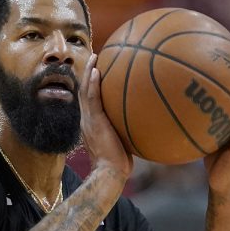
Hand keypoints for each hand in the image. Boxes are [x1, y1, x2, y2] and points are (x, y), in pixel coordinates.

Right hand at [78, 54, 132, 177]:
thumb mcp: (123, 142)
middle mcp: (86, 119)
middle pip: (83, 91)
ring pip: (85, 90)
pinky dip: (93, 83)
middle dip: (87, 74)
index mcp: (91, 124)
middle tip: (94, 58)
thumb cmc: (118, 164)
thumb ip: (128, 130)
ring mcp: (88, 120)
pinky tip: (97, 70)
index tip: (97, 71)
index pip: (88, 101)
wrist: (109, 173)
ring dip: (88, 72)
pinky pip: (92, 98)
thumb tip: (145, 122)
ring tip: (94, 57)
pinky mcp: (93, 121)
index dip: (90, 85)